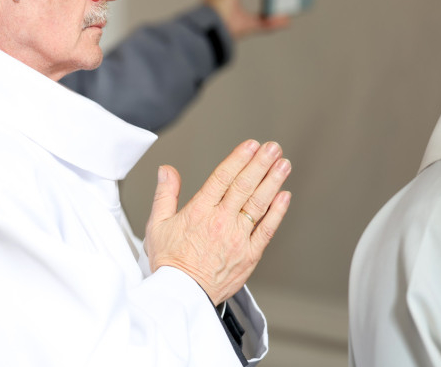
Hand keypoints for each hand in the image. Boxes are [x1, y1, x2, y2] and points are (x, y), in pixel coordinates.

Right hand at [144, 140, 291, 304]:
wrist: (182, 295)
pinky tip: (284, 196)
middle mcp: (221, 222)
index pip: (222, 178)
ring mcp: (238, 238)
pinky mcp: (250, 254)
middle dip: (260, 163)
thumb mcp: (156, 224)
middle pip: (245, 186)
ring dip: (273, 181)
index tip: (251, 146)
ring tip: (283, 165)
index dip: (238, 159)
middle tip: (272, 148)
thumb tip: (167, 171)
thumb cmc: (170, 262)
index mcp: (199, 212)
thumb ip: (165, 194)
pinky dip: (277, 212)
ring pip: (259, 204)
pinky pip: (267, 229)